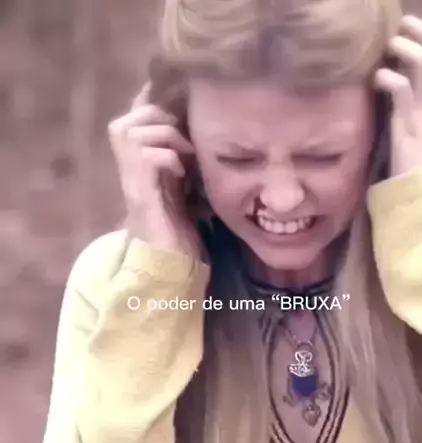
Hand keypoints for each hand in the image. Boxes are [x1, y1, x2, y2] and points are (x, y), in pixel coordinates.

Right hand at [108, 83, 203, 258]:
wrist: (172, 259)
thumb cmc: (180, 224)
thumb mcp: (181, 182)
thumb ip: (178, 156)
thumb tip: (194, 130)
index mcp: (138, 165)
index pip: (132, 121)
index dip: (149, 104)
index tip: (177, 100)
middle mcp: (128, 171)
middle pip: (123, 123)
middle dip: (156, 120)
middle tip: (183, 139)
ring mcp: (132, 182)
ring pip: (133, 135)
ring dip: (165, 138)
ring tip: (185, 156)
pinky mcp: (141, 194)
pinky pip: (147, 157)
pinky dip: (168, 157)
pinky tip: (181, 173)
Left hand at [374, 15, 421, 176]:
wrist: (416, 187)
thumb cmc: (405, 156)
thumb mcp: (404, 119)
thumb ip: (399, 100)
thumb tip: (379, 78)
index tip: (399, 29)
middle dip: (416, 30)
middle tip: (394, 31)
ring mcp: (420, 108)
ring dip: (403, 48)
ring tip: (385, 54)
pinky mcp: (406, 122)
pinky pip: (402, 89)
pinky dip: (387, 77)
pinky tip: (376, 80)